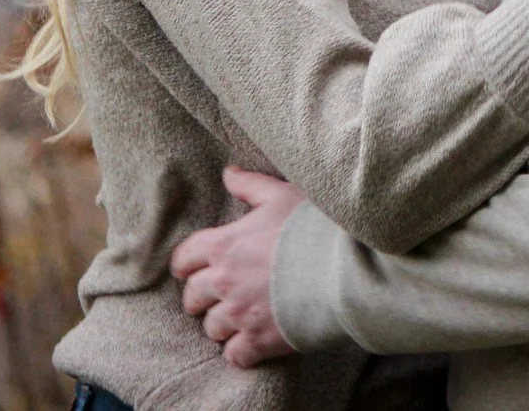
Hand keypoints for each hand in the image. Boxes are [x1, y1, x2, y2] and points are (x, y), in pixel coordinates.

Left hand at [170, 166, 302, 368]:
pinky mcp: (260, 341)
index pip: (184, 259)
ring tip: (238, 319)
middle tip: (217, 296)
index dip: (187, 264)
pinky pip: (235, 355)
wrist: (345, 267)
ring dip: (222, 324)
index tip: (193, 268)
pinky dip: (241, 351)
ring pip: (212, 328)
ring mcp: (241, 314)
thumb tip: (228, 173)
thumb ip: (251, 186)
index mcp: (224, 245)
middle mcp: (225, 282)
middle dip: (202, 297)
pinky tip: (252, 343)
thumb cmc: (314, 226)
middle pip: (193, 297)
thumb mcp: (282, 195)